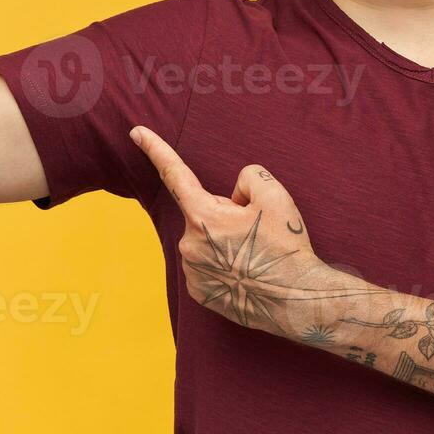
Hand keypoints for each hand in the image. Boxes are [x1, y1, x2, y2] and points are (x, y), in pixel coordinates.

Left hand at [129, 125, 322, 332]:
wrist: (297, 300)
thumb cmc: (286, 247)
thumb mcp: (276, 196)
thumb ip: (249, 176)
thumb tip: (235, 194)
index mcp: (204, 216)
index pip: (174, 174)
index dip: (155, 149)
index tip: (136, 132)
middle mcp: (188, 243)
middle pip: (205, 213)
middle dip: (227, 215)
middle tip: (258, 232)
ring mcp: (191, 271)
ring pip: (206, 240)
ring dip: (226, 241)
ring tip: (255, 256)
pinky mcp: (198, 292)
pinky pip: (207, 265)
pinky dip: (224, 264)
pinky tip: (246, 273)